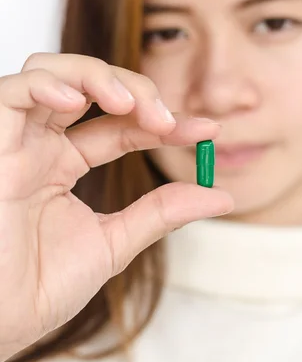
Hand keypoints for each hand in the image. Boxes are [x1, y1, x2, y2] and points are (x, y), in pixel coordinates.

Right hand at [0, 53, 232, 361]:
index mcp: (61, 164)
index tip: (207, 130)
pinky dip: (48, 85)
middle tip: (168, 120)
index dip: (163, 122)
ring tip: (134, 106)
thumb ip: (161, 213)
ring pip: (51, 72)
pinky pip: (11, 92)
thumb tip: (220, 195)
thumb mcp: (113, 242)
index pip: (120, 126)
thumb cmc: (37, 290)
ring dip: (98, 77)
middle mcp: (39, 145)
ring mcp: (13, 141)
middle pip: (89, 87)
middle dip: (136, 91)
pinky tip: (79, 102)